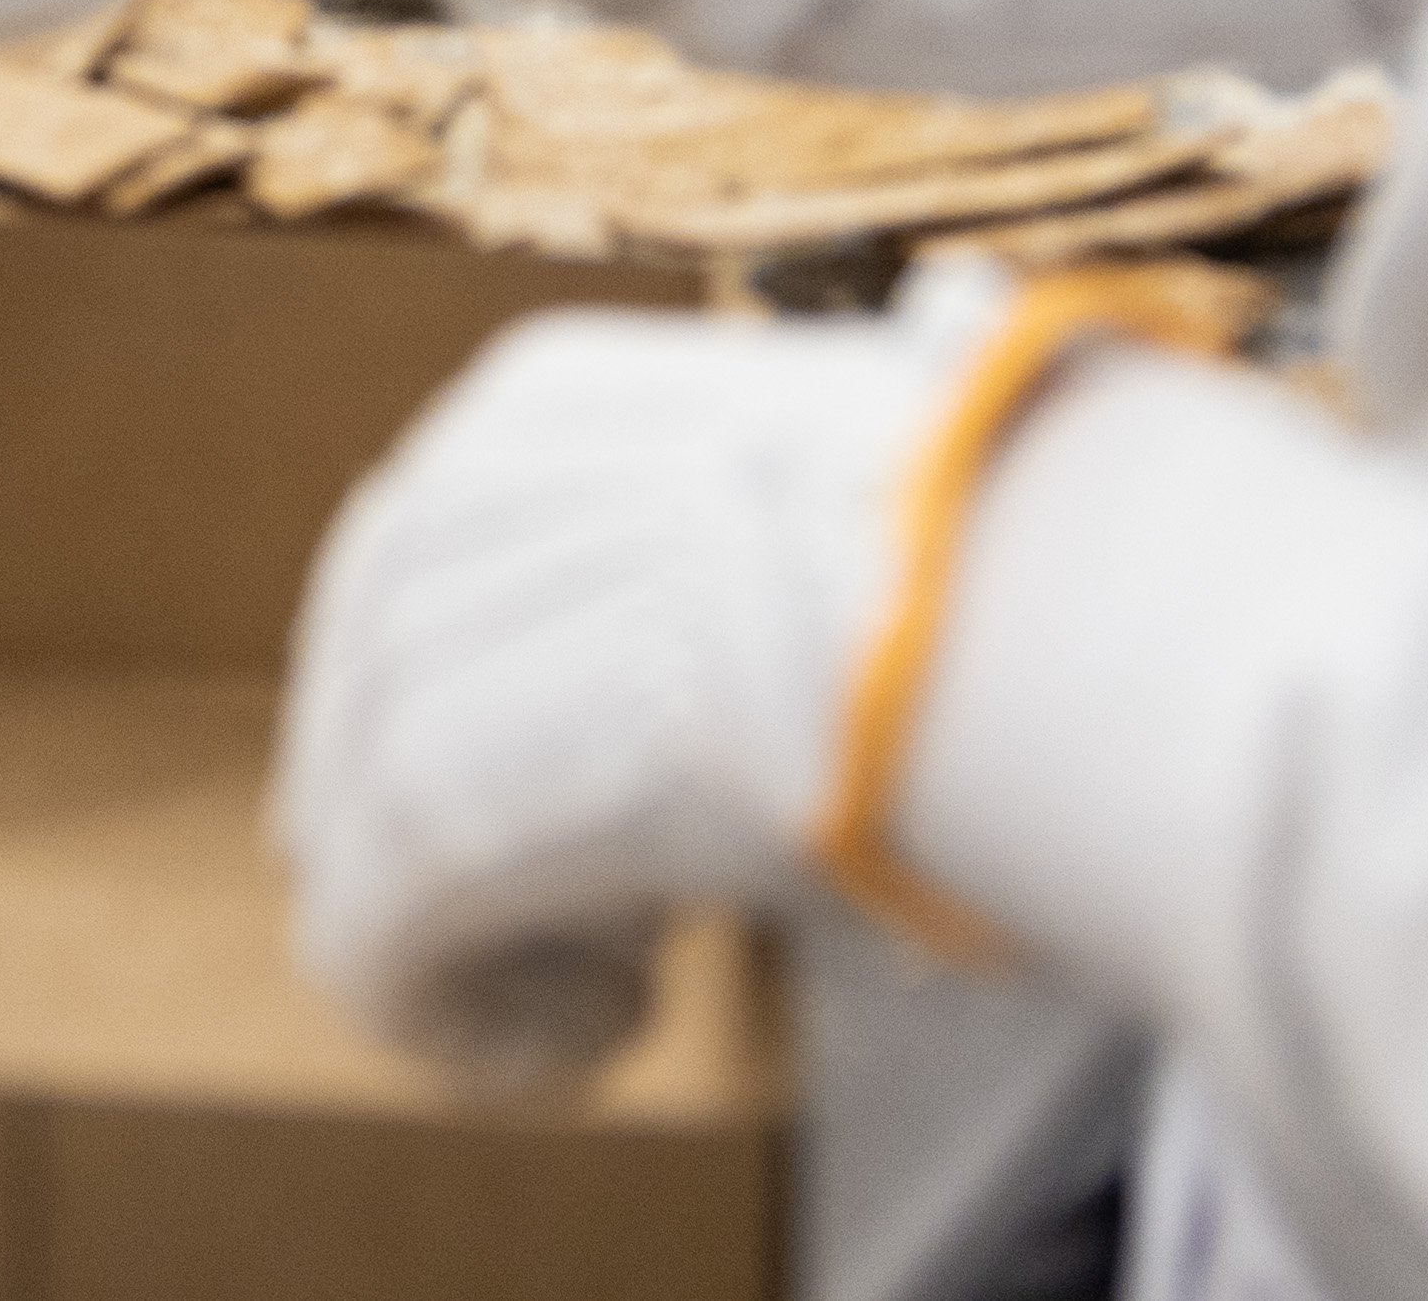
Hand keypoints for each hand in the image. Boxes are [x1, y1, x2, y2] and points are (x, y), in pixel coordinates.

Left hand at [275, 290, 975, 1088]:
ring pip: (363, 819)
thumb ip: (745, 540)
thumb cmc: (1028, 574)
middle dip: (448, 815)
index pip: (422, 552)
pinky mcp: (444, 803)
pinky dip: (460, 1015)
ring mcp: (443, 635)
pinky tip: (604, 1027)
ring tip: (629, 974)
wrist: (1064, 624)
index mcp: (551, 401)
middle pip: (367, 684)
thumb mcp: (850, 495)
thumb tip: (745, 629)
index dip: (464, 687)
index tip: (552, 789)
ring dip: (476, 928)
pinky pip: (369, 935)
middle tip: (602, 911)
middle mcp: (465, 491)